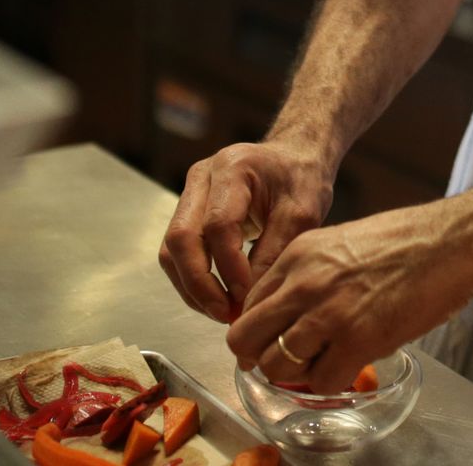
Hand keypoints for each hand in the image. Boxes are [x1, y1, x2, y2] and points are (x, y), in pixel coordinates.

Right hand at [158, 141, 334, 323]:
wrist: (294, 158)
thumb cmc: (301, 180)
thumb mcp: (301, 214)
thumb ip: (275, 252)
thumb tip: (249, 301)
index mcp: (232, 168)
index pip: (218, 224)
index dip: (229, 267)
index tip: (247, 297)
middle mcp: (202, 178)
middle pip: (181, 237)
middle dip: (199, 283)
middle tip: (226, 314)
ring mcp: (190, 194)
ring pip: (171, 249)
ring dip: (192, 287)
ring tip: (223, 312)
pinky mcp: (188, 212)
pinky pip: (179, 252)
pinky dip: (193, 280)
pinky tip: (217, 298)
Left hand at [225, 200, 472, 392]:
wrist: (450, 243)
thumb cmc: (405, 242)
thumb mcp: (340, 242)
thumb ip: (307, 273)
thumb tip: (288, 312)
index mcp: (297, 254)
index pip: (248, 304)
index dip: (257, 328)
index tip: (270, 339)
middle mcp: (303, 283)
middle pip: (246, 338)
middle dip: (258, 356)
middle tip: (280, 362)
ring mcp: (329, 314)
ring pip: (276, 366)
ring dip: (292, 374)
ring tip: (317, 365)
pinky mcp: (358, 341)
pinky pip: (319, 383)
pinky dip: (327, 383)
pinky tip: (344, 368)